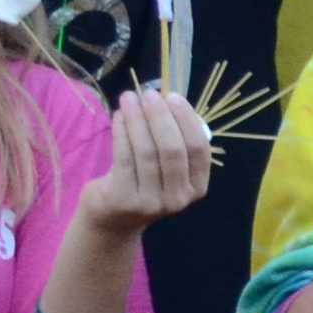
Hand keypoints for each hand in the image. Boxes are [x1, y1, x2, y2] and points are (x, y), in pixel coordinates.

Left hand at [78, 85, 217, 238]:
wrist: (113, 219)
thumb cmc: (143, 183)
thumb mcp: (167, 168)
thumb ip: (174, 140)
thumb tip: (167, 99)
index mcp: (196, 188)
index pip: (199, 149)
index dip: (187, 119)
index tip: (172, 96)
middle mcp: (178, 199)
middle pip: (173, 149)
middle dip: (160, 116)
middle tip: (148, 93)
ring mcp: (151, 203)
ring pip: (147, 151)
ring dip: (137, 119)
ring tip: (129, 98)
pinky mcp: (124, 200)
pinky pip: (124, 158)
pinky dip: (122, 132)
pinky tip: (118, 116)